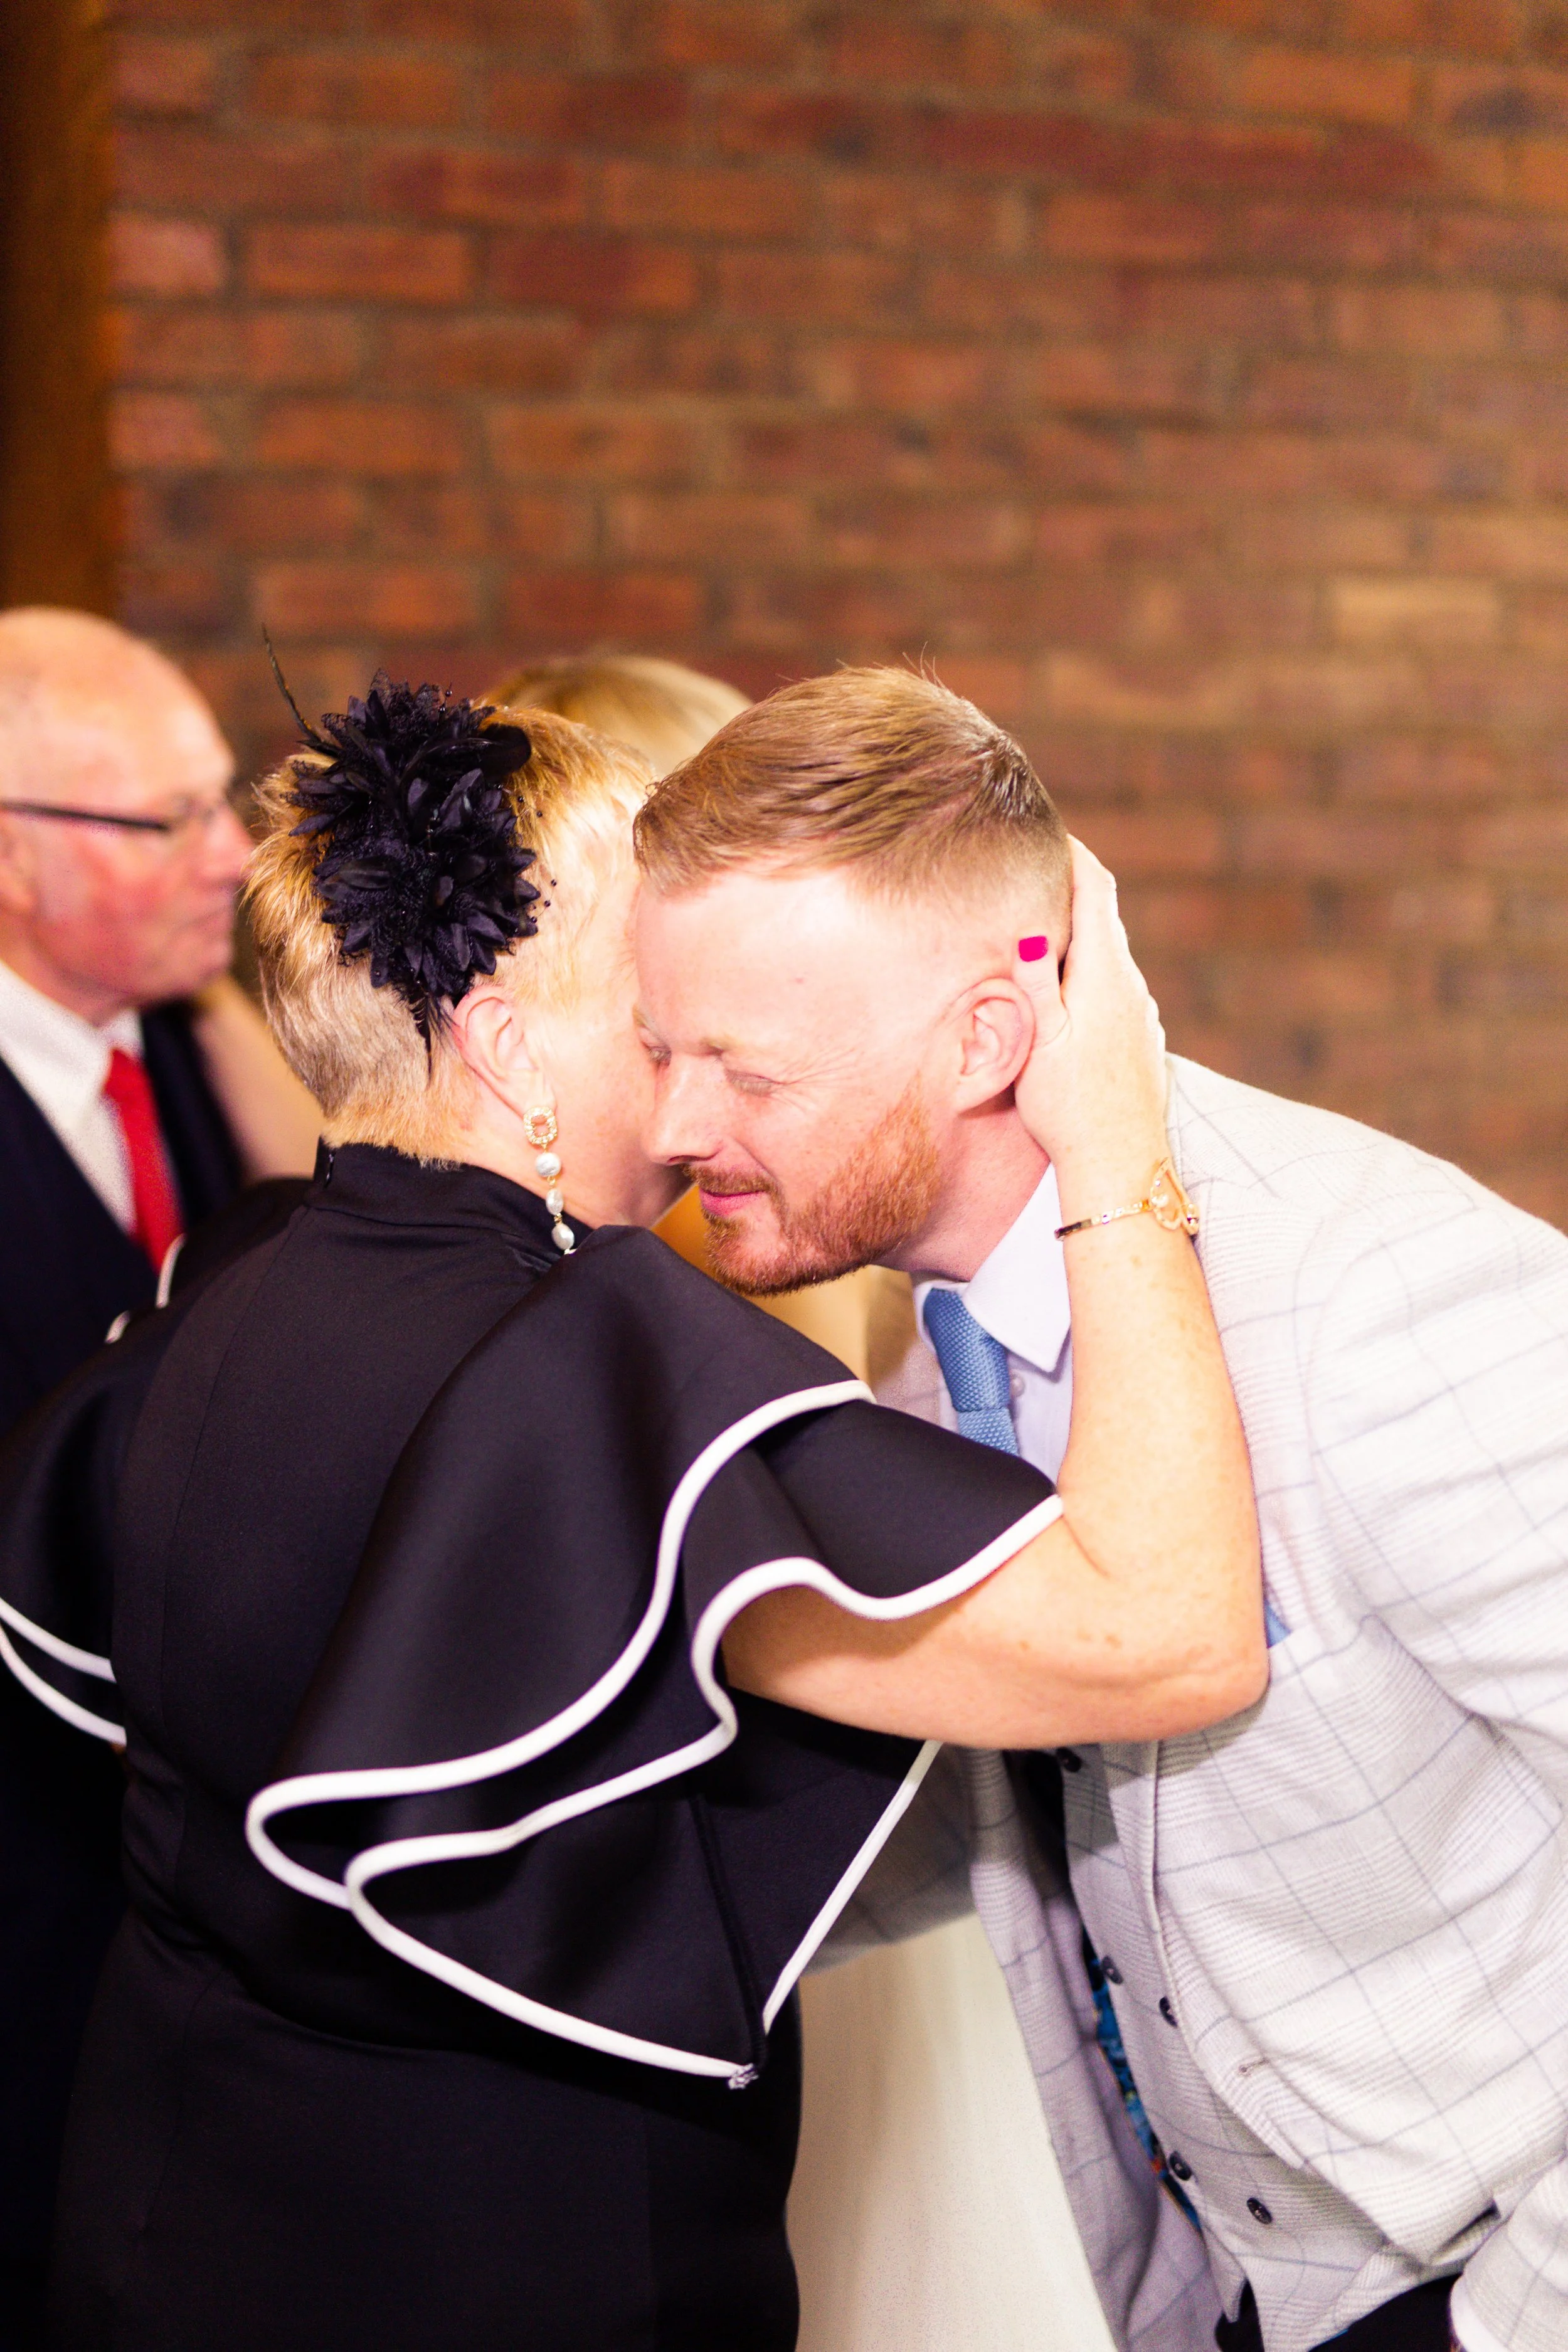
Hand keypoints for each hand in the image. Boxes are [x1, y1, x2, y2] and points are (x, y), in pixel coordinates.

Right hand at [1011, 839, 1168, 1218]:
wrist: (1120, 1166)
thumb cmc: (1068, 1107)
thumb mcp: (1039, 1039)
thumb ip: (1035, 979)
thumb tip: (1033, 925)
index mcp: (1105, 975)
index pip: (1096, 890)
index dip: (1073, 854)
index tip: (1048, 830)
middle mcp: (1132, 988)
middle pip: (1105, 920)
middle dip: (1072, 891)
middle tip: (1034, 871)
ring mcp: (1142, 1016)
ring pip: (1110, 959)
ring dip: (1080, 939)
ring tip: (1040, 932)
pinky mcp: (1143, 1043)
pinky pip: (1115, 992)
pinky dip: (1090, 976)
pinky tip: (1067, 997)